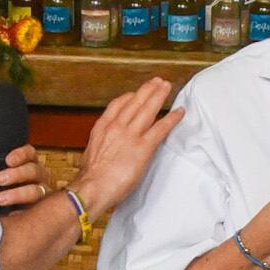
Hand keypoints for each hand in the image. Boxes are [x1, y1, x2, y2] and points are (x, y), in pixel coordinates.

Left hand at [0, 143, 47, 214]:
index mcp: (26, 163)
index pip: (28, 153)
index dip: (20, 154)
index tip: (8, 160)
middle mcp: (37, 176)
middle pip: (33, 170)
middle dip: (16, 174)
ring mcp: (40, 192)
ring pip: (35, 190)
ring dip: (17, 194)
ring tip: (0, 199)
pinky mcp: (40, 208)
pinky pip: (36, 208)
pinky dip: (22, 210)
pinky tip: (11, 213)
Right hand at [72, 77, 183, 216]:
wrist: (92, 187)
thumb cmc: (89, 178)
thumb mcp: (90, 154)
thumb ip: (100, 146)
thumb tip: (103, 150)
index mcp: (102, 128)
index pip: (116, 106)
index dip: (128, 97)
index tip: (135, 93)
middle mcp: (116, 127)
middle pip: (134, 102)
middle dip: (147, 90)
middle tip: (157, 82)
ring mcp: (131, 135)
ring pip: (148, 109)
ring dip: (159, 96)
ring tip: (167, 87)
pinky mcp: (143, 147)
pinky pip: (161, 128)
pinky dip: (172, 118)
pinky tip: (179, 112)